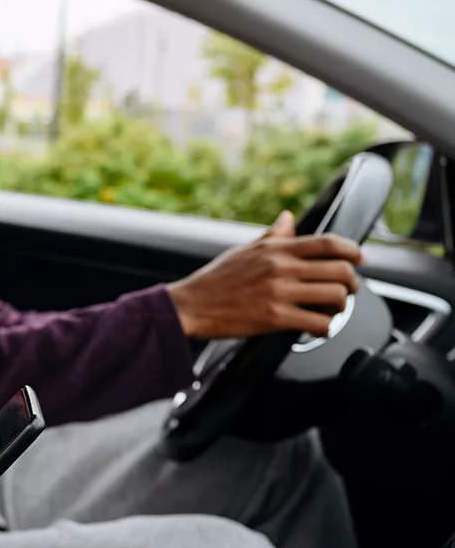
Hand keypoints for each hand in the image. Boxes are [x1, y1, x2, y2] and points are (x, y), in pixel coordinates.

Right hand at [166, 211, 363, 339]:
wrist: (189, 306)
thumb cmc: (213, 280)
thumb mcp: (243, 250)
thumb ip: (271, 236)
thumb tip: (288, 218)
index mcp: (275, 250)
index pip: (327, 243)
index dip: (352, 250)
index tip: (358, 259)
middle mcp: (281, 268)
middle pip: (340, 269)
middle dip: (351, 283)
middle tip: (345, 291)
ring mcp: (280, 293)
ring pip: (335, 296)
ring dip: (340, 306)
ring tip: (331, 311)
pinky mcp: (275, 318)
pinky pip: (318, 323)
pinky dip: (325, 328)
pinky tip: (318, 329)